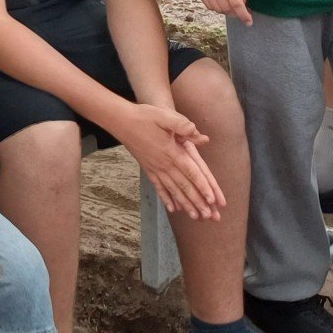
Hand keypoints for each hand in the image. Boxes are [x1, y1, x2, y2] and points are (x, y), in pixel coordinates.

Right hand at [115, 102, 223, 221]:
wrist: (120, 121)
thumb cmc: (144, 116)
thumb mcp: (164, 116)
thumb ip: (182, 125)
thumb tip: (200, 134)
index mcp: (171, 152)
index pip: (190, 172)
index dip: (202, 186)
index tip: (212, 200)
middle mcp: (164, 164)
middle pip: (184, 186)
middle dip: (198, 202)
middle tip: (209, 216)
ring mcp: (155, 168)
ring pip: (173, 190)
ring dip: (185, 204)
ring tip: (195, 217)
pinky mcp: (148, 169)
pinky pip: (159, 187)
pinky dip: (166, 198)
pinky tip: (172, 209)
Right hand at [195, 0, 251, 25]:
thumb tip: (244, 9)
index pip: (236, 3)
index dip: (243, 15)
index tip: (249, 22)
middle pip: (226, 8)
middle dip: (236, 14)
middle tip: (241, 12)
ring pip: (217, 9)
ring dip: (226, 11)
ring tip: (231, 5)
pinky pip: (209, 6)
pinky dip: (217, 8)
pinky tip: (221, 2)